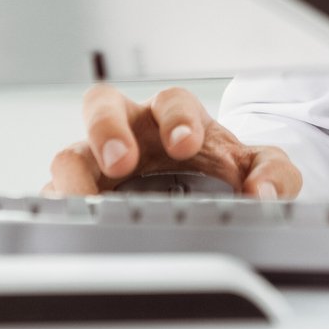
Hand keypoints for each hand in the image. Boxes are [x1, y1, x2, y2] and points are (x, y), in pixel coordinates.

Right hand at [43, 84, 300, 198]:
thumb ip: (274, 174)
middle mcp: (129, 129)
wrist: (197, 189)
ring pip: (70, 153)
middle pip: (103, 106)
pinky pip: (55, 196)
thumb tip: (265, 194)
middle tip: (122, 161)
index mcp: (173, 116)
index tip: (185, 143)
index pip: (170, 102)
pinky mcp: (77, 194)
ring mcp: (97, 160)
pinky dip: (60, 209)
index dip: (176, 119)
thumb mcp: (253, 168)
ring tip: (86, 201)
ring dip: (75, 175)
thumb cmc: (216, 168)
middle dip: (109, 129)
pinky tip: (72, 225)